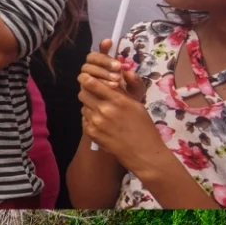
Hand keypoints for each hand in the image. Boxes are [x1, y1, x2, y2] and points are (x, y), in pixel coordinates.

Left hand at [78, 38, 158, 167]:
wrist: (141, 151)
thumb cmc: (142, 126)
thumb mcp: (136, 103)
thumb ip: (123, 90)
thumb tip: (119, 73)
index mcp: (117, 100)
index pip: (92, 83)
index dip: (86, 78)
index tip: (86, 77)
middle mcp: (104, 110)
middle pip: (83, 94)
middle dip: (87, 91)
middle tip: (94, 94)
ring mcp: (96, 123)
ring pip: (83, 107)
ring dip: (89, 106)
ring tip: (102, 111)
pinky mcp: (91, 134)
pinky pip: (84, 120)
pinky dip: (90, 119)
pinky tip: (101, 123)